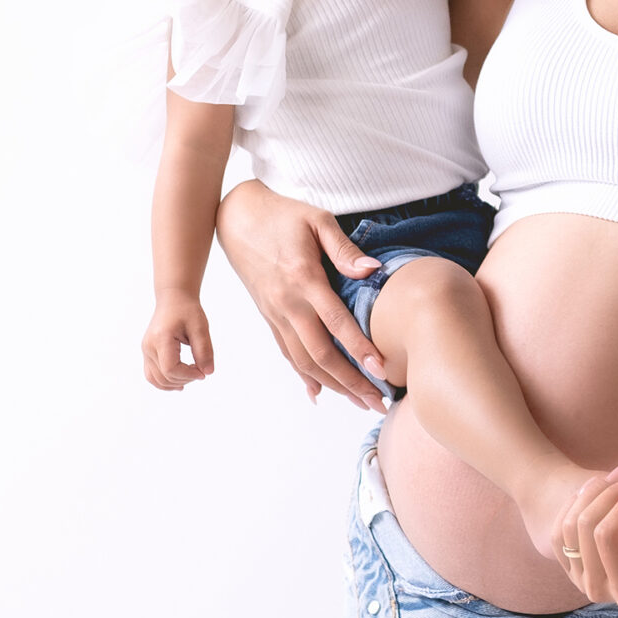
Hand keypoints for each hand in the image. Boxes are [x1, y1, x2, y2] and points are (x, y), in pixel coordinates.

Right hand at [143, 293, 213, 389]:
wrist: (173, 299)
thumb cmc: (187, 310)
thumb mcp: (200, 328)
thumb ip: (204, 350)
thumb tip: (207, 372)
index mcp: (161, 338)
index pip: (171, 369)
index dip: (188, 375)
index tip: (203, 372)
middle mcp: (149, 346)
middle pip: (164, 376)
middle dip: (185, 379)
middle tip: (200, 370)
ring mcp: (146, 350)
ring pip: (155, 379)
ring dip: (174, 383)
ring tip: (191, 376)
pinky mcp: (147, 352)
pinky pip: (151, 375)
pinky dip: (164, 381)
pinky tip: (180, 382)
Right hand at [214, 182, 388, 408]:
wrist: (236, 218)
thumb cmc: (282, 215)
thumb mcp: (317, 220)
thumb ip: (345, 248)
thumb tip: (373, 270)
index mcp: (304, 279)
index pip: (336, 322)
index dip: (359, 349)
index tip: (381, 369)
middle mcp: (288, 304)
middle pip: (321, 354)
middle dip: (351, 382)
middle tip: (379, 401)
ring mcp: (276, 314)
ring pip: (304, 361)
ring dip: (333, 385)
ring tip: (359, 401)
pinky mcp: (269, 317)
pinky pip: (287, 353)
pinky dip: (304, 376)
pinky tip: (319, 393)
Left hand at [556, 465, 617, 606]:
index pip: (609, 537)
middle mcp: (599, 590)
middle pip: (586, 527)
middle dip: (612, 492)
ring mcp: (579, 578)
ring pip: (570, 523)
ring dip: (595, 491)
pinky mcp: (569, 562)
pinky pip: (561, 525)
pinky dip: (579, 500)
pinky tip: (602, 486)